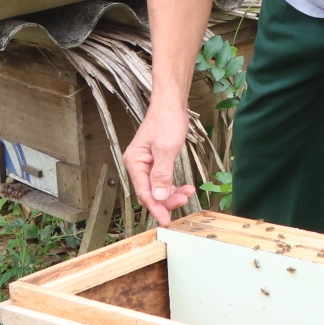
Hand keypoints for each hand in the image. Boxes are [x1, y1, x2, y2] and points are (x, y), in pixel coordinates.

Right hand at [123, 100, 194, 225]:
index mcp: (135, 162)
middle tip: (184, 200)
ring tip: (188, 191)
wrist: (170, 104)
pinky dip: (172, 185)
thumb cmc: (167, 121)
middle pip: (150, 192)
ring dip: (171, 193)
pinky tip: (184, 187)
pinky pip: (161, 180)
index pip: (144, 192)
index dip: (156, 207)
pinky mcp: (155, 161)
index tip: (166, 220)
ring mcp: (146, 163)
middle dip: (166, 200)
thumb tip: (157, 195)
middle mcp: (137, 164)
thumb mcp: (166, 149)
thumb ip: (162, 173)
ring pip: (157, 188)